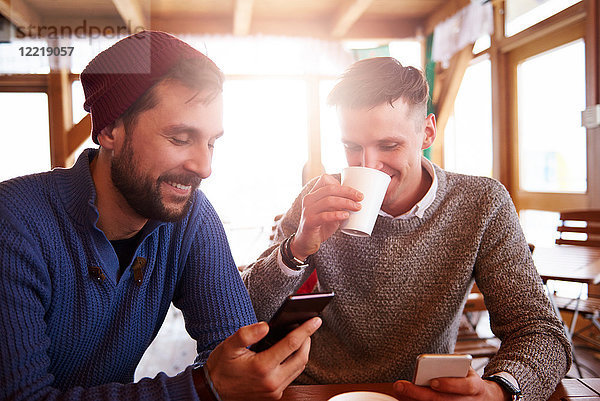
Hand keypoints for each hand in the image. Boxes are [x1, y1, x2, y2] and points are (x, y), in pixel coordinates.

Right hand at [205, 317, 321, 399]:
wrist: (212, 391)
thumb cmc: (221, 367)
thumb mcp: (229, 345)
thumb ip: (247, 333)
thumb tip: (265, 326)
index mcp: (262, 367)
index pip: (292, 344)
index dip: (306, 330)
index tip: (315, 320)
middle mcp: (272, 381)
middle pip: (302, 358)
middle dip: (308, 340)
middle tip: (307, 327)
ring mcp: (275, 390)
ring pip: (299, 368)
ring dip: (303, 352)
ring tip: (300, 338)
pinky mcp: (275, 394)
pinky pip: (292, 376)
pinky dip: (295, 362)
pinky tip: (290, 353)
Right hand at [291, 174, 362, 259]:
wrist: (306, 242)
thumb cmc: (321, 225)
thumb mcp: (330, 212)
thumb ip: (339, 205)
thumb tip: (358, 201)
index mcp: (313, 194)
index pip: (325, 179)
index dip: (341, 183)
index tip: (354, 191)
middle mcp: (309, 199)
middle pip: (330, 189)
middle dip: (347, 192)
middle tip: (360, 198)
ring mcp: (308, 210)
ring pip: (328, 201)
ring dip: (346, 202)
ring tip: (357, 207)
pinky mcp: (309, 222)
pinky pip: (324, 216)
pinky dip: (337, 215)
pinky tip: (346, 215)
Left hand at [393, 368, 509, 399]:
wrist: (484, 399)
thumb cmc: (468, 380)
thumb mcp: (466, 370)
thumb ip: (451, 366)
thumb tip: (427, 364)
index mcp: (474, 387)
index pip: (465, 386)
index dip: (449, 385)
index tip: (433, 381)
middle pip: (442, 400)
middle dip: (419, 394)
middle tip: (400, 386)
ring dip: (414, 400)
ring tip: (398, 391)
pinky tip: (404, 397)